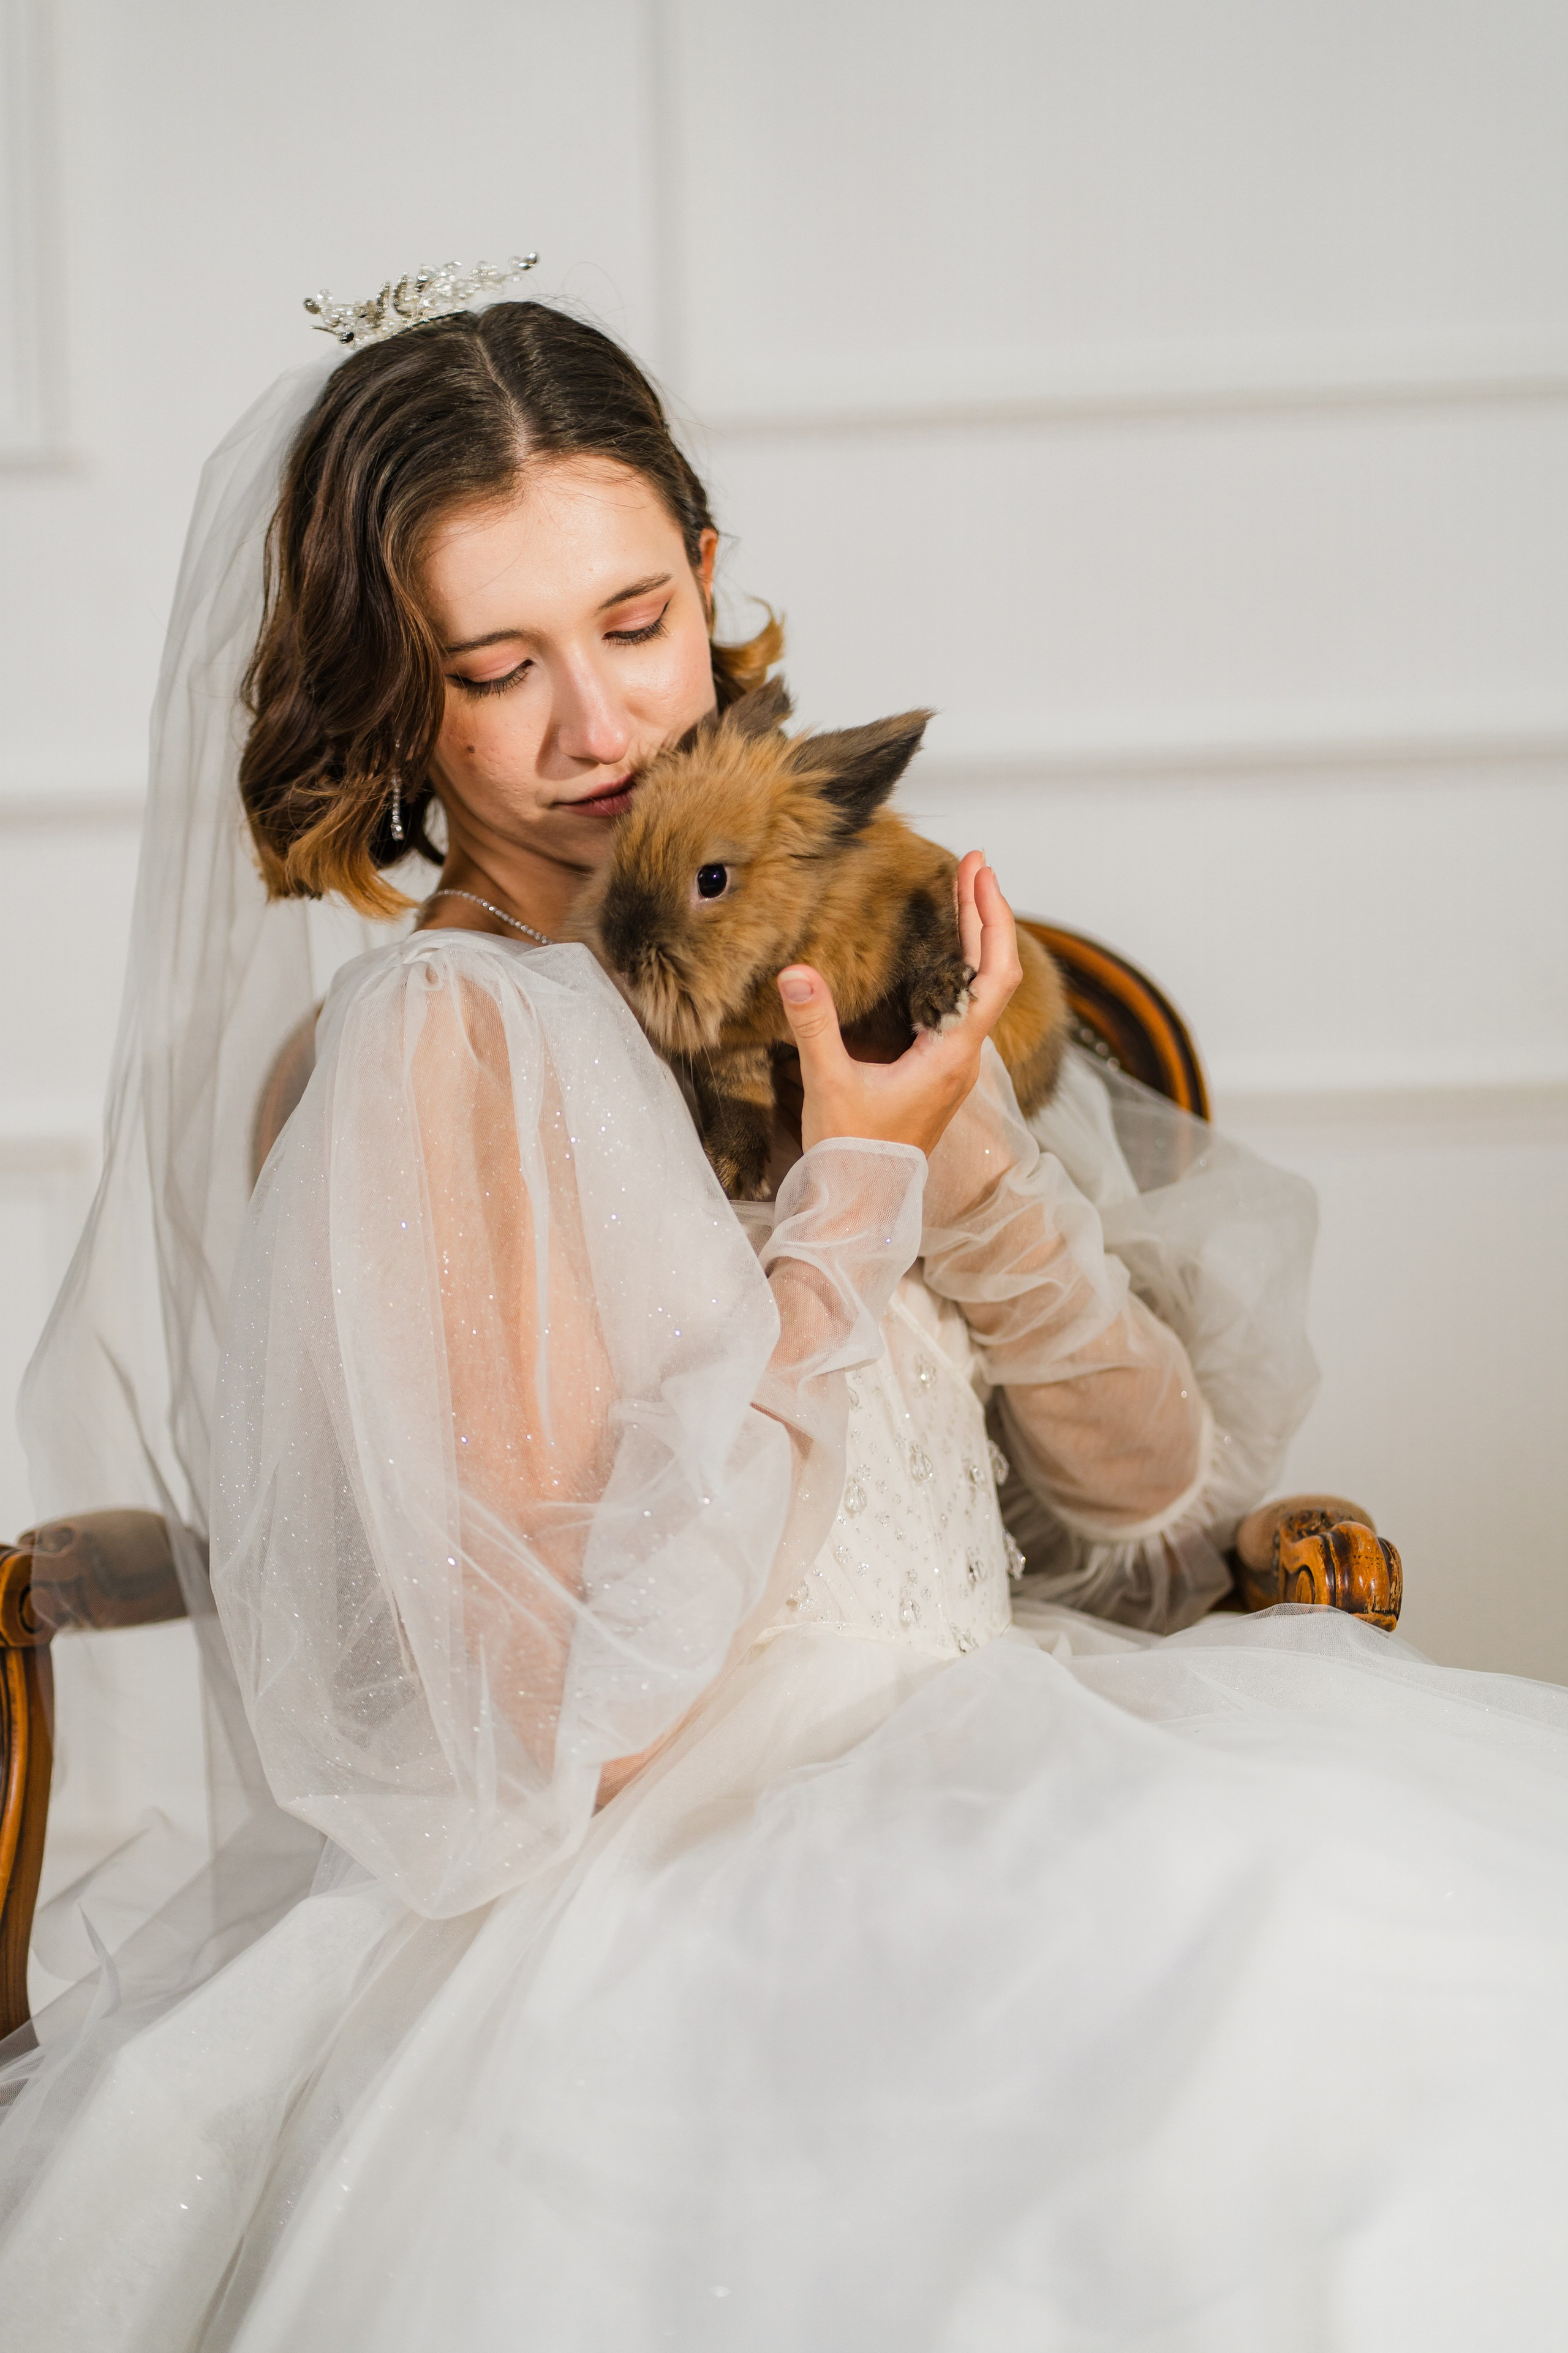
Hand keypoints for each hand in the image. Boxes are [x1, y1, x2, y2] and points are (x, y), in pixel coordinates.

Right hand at [776, 853, 1021, 1158]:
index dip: (991, 920)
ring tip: (963, 892)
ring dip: (976, 939)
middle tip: (973, 863)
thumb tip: (797, 970)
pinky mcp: (937, 1072)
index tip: (979, 873)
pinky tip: (941, 951)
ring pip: (980, 990)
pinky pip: (960, 1007)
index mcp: (952, 1057)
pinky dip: (957, 968)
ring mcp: (954, 1066)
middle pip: (993, 974)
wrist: (861, 1207)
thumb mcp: (829, 1086)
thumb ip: (815, 1027)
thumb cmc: (852, 1155)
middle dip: (986, 914)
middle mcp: (963, 1058)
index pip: (992, 976)